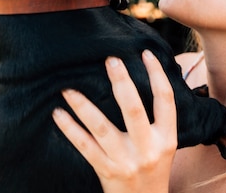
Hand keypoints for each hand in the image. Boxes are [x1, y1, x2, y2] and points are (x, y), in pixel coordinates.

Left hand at [52, 50, 176, 192]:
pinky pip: (84, 146)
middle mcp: (148, 148)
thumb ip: (157, 119)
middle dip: (122, 82)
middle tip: (110, 60)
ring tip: (69, 88)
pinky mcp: (106, 171)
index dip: (157, 74)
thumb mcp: (165, 145)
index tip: (145, 53)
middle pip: (133, 108)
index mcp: (167, 137)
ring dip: (84, 106)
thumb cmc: (154, 169)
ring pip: (102, 127)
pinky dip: (70, 129)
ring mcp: (126, 161)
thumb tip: (144, 80)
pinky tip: (58, 114)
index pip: (165, 99)